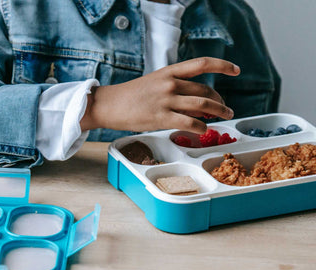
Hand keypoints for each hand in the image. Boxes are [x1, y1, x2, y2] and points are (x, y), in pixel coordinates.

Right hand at [81, 57, 239, 133]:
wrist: (110, 104)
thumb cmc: (130, 96)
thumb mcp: (154, 83)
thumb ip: (174, 88)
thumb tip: (194, 101)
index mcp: (169, 71)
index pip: (202, 64)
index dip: (222, 66)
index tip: (235, 71)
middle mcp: (170, 83)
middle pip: (205, 90)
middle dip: (220, 101)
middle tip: (226, 109)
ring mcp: (166, 100)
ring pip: (202, 106)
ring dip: (218, 112)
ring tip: (224, 117)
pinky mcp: (161, 118)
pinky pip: (188, 122)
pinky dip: (200, 127)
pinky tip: (204, 130)